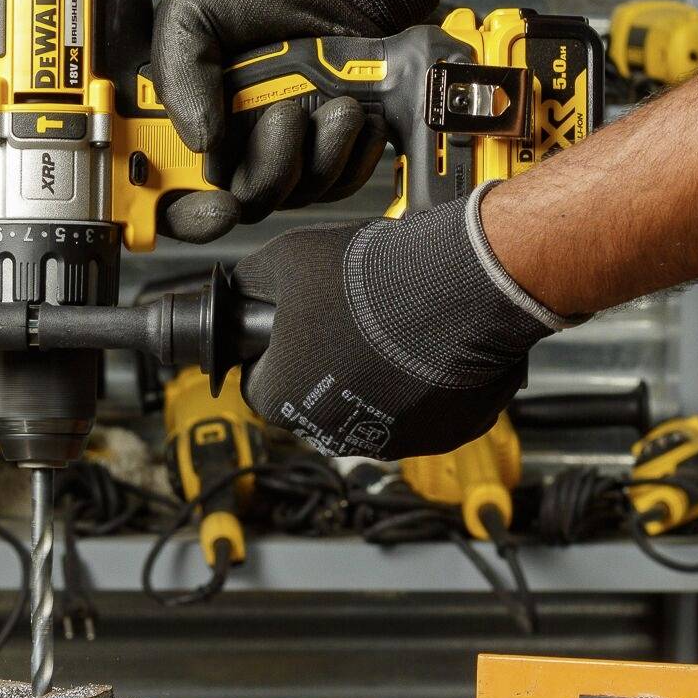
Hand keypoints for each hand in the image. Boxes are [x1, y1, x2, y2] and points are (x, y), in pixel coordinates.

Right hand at [150, 0, 447, 241]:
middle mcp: (233, 154)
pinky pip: (345, 182)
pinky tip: (356, 112)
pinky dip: (356, 151)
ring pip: (300, 194)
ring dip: (322, 150)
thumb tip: (201, 141)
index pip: (171, 200)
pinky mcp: (333, 159)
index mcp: (186, 128)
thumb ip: (179, 72)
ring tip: (335, 101)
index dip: (190, 217)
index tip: (219, 208)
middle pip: (244, 205)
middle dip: (271, 168)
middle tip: (286, 113)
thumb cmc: (258, 0)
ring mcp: (284, 160)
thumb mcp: (192, 16)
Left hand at [232, 188, 570, 459]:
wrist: (458, 283)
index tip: (299, 323)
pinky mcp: (441, 436)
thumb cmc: (373, 275)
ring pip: (371, 409)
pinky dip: (424, 388)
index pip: (261, 380)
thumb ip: (251, 281)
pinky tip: (429, 347)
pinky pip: (423, 414)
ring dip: (377, 378)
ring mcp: (391, 440)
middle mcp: (331, 433)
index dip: (277, 346)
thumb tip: (239, 289)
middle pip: (317, 401)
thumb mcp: (286, 257)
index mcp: (281, 398)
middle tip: (352, 319)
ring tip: (396, 328)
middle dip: (329, 364)